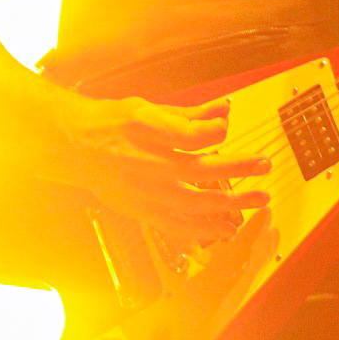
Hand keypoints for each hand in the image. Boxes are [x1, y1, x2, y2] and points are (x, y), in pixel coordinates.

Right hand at [37, 95, 271, 244]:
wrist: (74, 148)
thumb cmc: (111, 125)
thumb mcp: (147, 108)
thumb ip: (189, 114)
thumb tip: (223, 110)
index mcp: (146, 135)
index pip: (192, 136)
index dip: (216, 131)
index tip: (227, 126)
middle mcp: (146, 168)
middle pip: (200, 173)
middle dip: (238, 171)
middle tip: (263, 166)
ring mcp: (144, 194)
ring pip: (193, 206)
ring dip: (229, 205)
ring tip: (256, 201)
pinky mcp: (142, 211)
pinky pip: (178, 227)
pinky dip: (204, 230)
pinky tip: (225, 228)